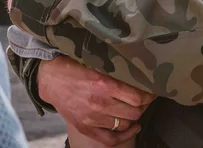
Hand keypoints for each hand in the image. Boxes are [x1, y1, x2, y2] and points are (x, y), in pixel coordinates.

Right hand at [37, 56, 152, 144]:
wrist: (51, 79)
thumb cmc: (75, 66)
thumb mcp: (96, 62)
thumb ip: (115, 68)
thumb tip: (138, 69)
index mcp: (104, 84)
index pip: (137, 97)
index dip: (148, 95)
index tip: (151, 90)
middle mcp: (99, 103)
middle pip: (134, 112)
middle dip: (144, 106)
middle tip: (145, 99)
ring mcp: (92, 118)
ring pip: (124, 124)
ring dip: (134, 117)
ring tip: (136, 109)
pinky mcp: (85, 127)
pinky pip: (110, 139)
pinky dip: (125, 135)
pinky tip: (132, 128)